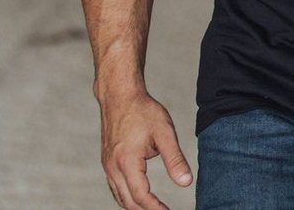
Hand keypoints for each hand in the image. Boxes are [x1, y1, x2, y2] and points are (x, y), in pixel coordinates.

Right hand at [99, 90, 193, 209]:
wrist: (119, 95)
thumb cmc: (143, 110)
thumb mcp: (164, 131)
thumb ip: (175, 158)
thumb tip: (186, 182)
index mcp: (127, 161)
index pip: (141, 196)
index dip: (155, 208)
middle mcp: (113, 167)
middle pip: (128, 201)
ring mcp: (107, 165)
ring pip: (119, 196)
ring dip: (135, 205)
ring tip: (153, 208)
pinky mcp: (106, 161)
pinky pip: (115, 186)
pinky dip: (126, 195)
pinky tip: (138, 195)